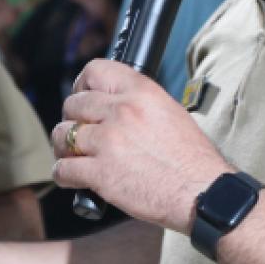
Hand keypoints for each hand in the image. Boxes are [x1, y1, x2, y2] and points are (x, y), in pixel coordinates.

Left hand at [53, 59, 231, 234]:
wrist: (202, 193)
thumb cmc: (192, 159)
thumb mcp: (170, 112)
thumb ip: (138, 104)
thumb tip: (112, 105)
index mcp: (141, 92)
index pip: (95, 70)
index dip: (82, 84)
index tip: (81, 95)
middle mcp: (122, 111)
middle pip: (73, 104)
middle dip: (72, 119)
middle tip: (79, 132)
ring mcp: (108, 141)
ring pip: (63, 134)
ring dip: (64, 146)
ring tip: (72, 155)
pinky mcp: (100, 173)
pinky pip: (63, 168)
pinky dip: (62, 174)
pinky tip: (71, 178)